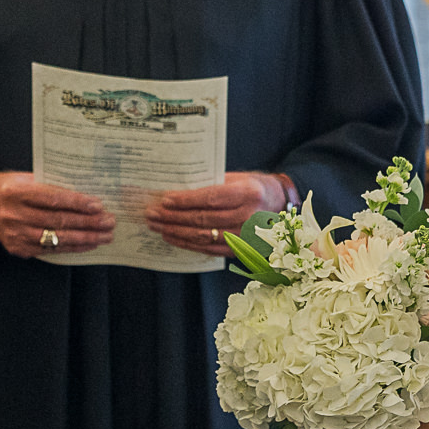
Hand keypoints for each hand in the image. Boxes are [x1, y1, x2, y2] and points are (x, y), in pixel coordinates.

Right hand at [0, 172, 113, 258]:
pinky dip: (72, 247)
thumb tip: (84, 190)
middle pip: (57, 221)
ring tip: (105, 235)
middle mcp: (14, 214)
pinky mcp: (18, 248)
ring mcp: (15, 234)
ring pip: (56, 238)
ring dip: (85, 238)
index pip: (52, 198)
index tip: (98, 205)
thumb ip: (49, 183)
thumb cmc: (7, 187)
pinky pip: (50, 250)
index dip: (77, 202)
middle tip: (109, 222)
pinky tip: (88, 244)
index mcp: (16, 191)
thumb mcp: (24, 177)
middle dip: (88, 222)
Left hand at [145, 171, 292, 256]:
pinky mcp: (240, 250)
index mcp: (248, 193)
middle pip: (203, 219)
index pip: (211, 198)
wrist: (276, 205)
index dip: (186, 201)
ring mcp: (245, 237)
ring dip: (176, 232)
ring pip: (203, 236)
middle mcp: (248, 216)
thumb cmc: (251, 188)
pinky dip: (187, 244)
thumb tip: (176, 191)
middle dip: (173, 217)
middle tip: (152, 214)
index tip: (165, 200)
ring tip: (156, 226)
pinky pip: (208, 249)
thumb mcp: (236, 179)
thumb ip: (211, 184)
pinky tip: (172, 237)